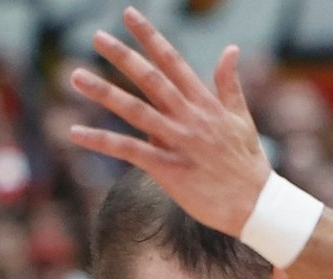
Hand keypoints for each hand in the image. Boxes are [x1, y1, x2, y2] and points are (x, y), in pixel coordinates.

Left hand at [67, 8, 273, 237]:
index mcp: (205, 103)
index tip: (129, 15)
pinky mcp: (169, 170)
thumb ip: (230, 83)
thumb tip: (230, 48)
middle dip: (123, 56)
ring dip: (104, 92)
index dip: (150, 37)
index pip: (173, 61)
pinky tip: (75, 134)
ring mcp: (178, 142)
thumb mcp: (241, 118)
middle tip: (97, 37)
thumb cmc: (248, 164)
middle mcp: (190, 117)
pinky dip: (102, 141)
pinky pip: (129, 151)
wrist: (256, 205)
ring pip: (135, 111)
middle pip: (151, 80)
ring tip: (76, 77)